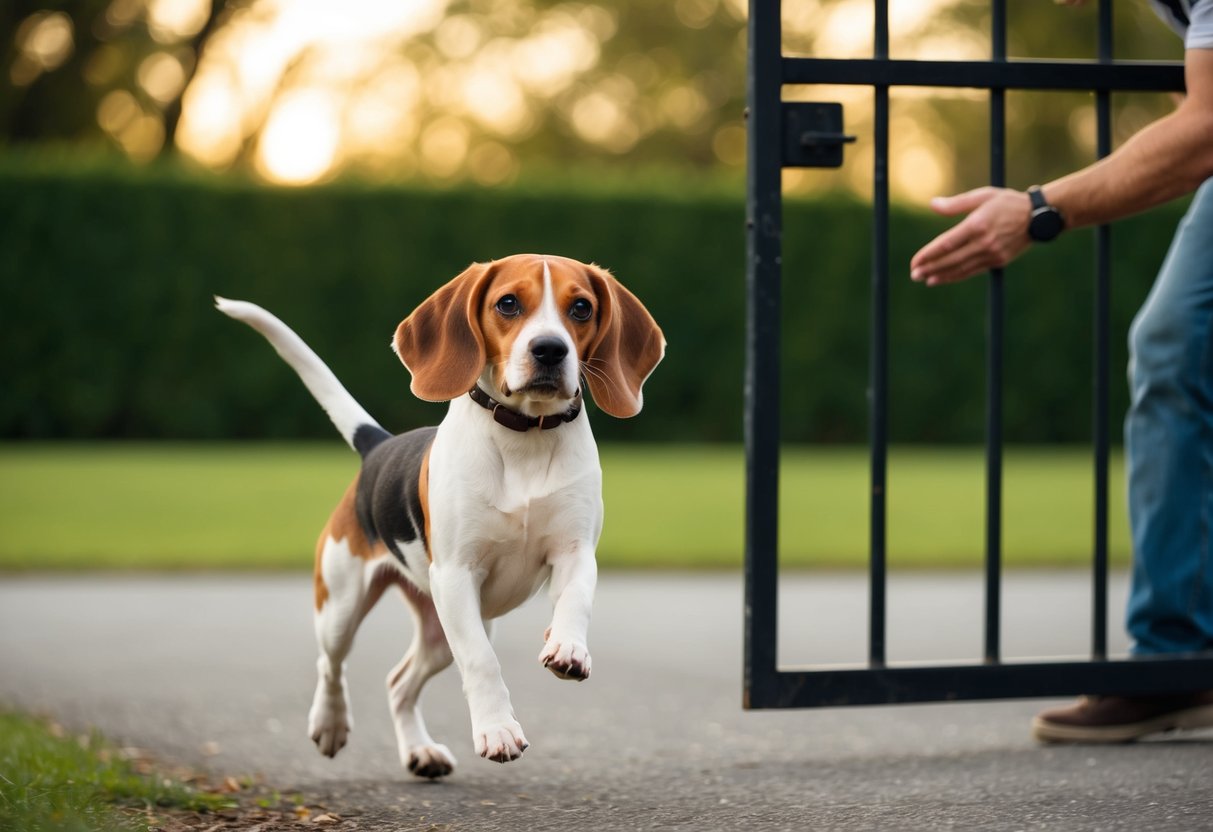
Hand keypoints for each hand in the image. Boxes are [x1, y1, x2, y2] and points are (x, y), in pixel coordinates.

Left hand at [909, 187, 1032, 285]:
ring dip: (941, 275)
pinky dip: (956, 276)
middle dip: (930, 268)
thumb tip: (933, 204)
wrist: (1038, 216)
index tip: (915, 261)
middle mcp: (984, 242)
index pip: (946, 244)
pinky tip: (943, 279)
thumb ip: (956, 203)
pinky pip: (972, 271)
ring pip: (961, 268)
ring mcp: (992, 253)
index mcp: (977, 224)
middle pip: (951, 259)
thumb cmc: (1007, 202)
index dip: (928, 254)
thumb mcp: (982, 196)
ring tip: (924, 279)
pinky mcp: (998, 261)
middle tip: (914, 274)